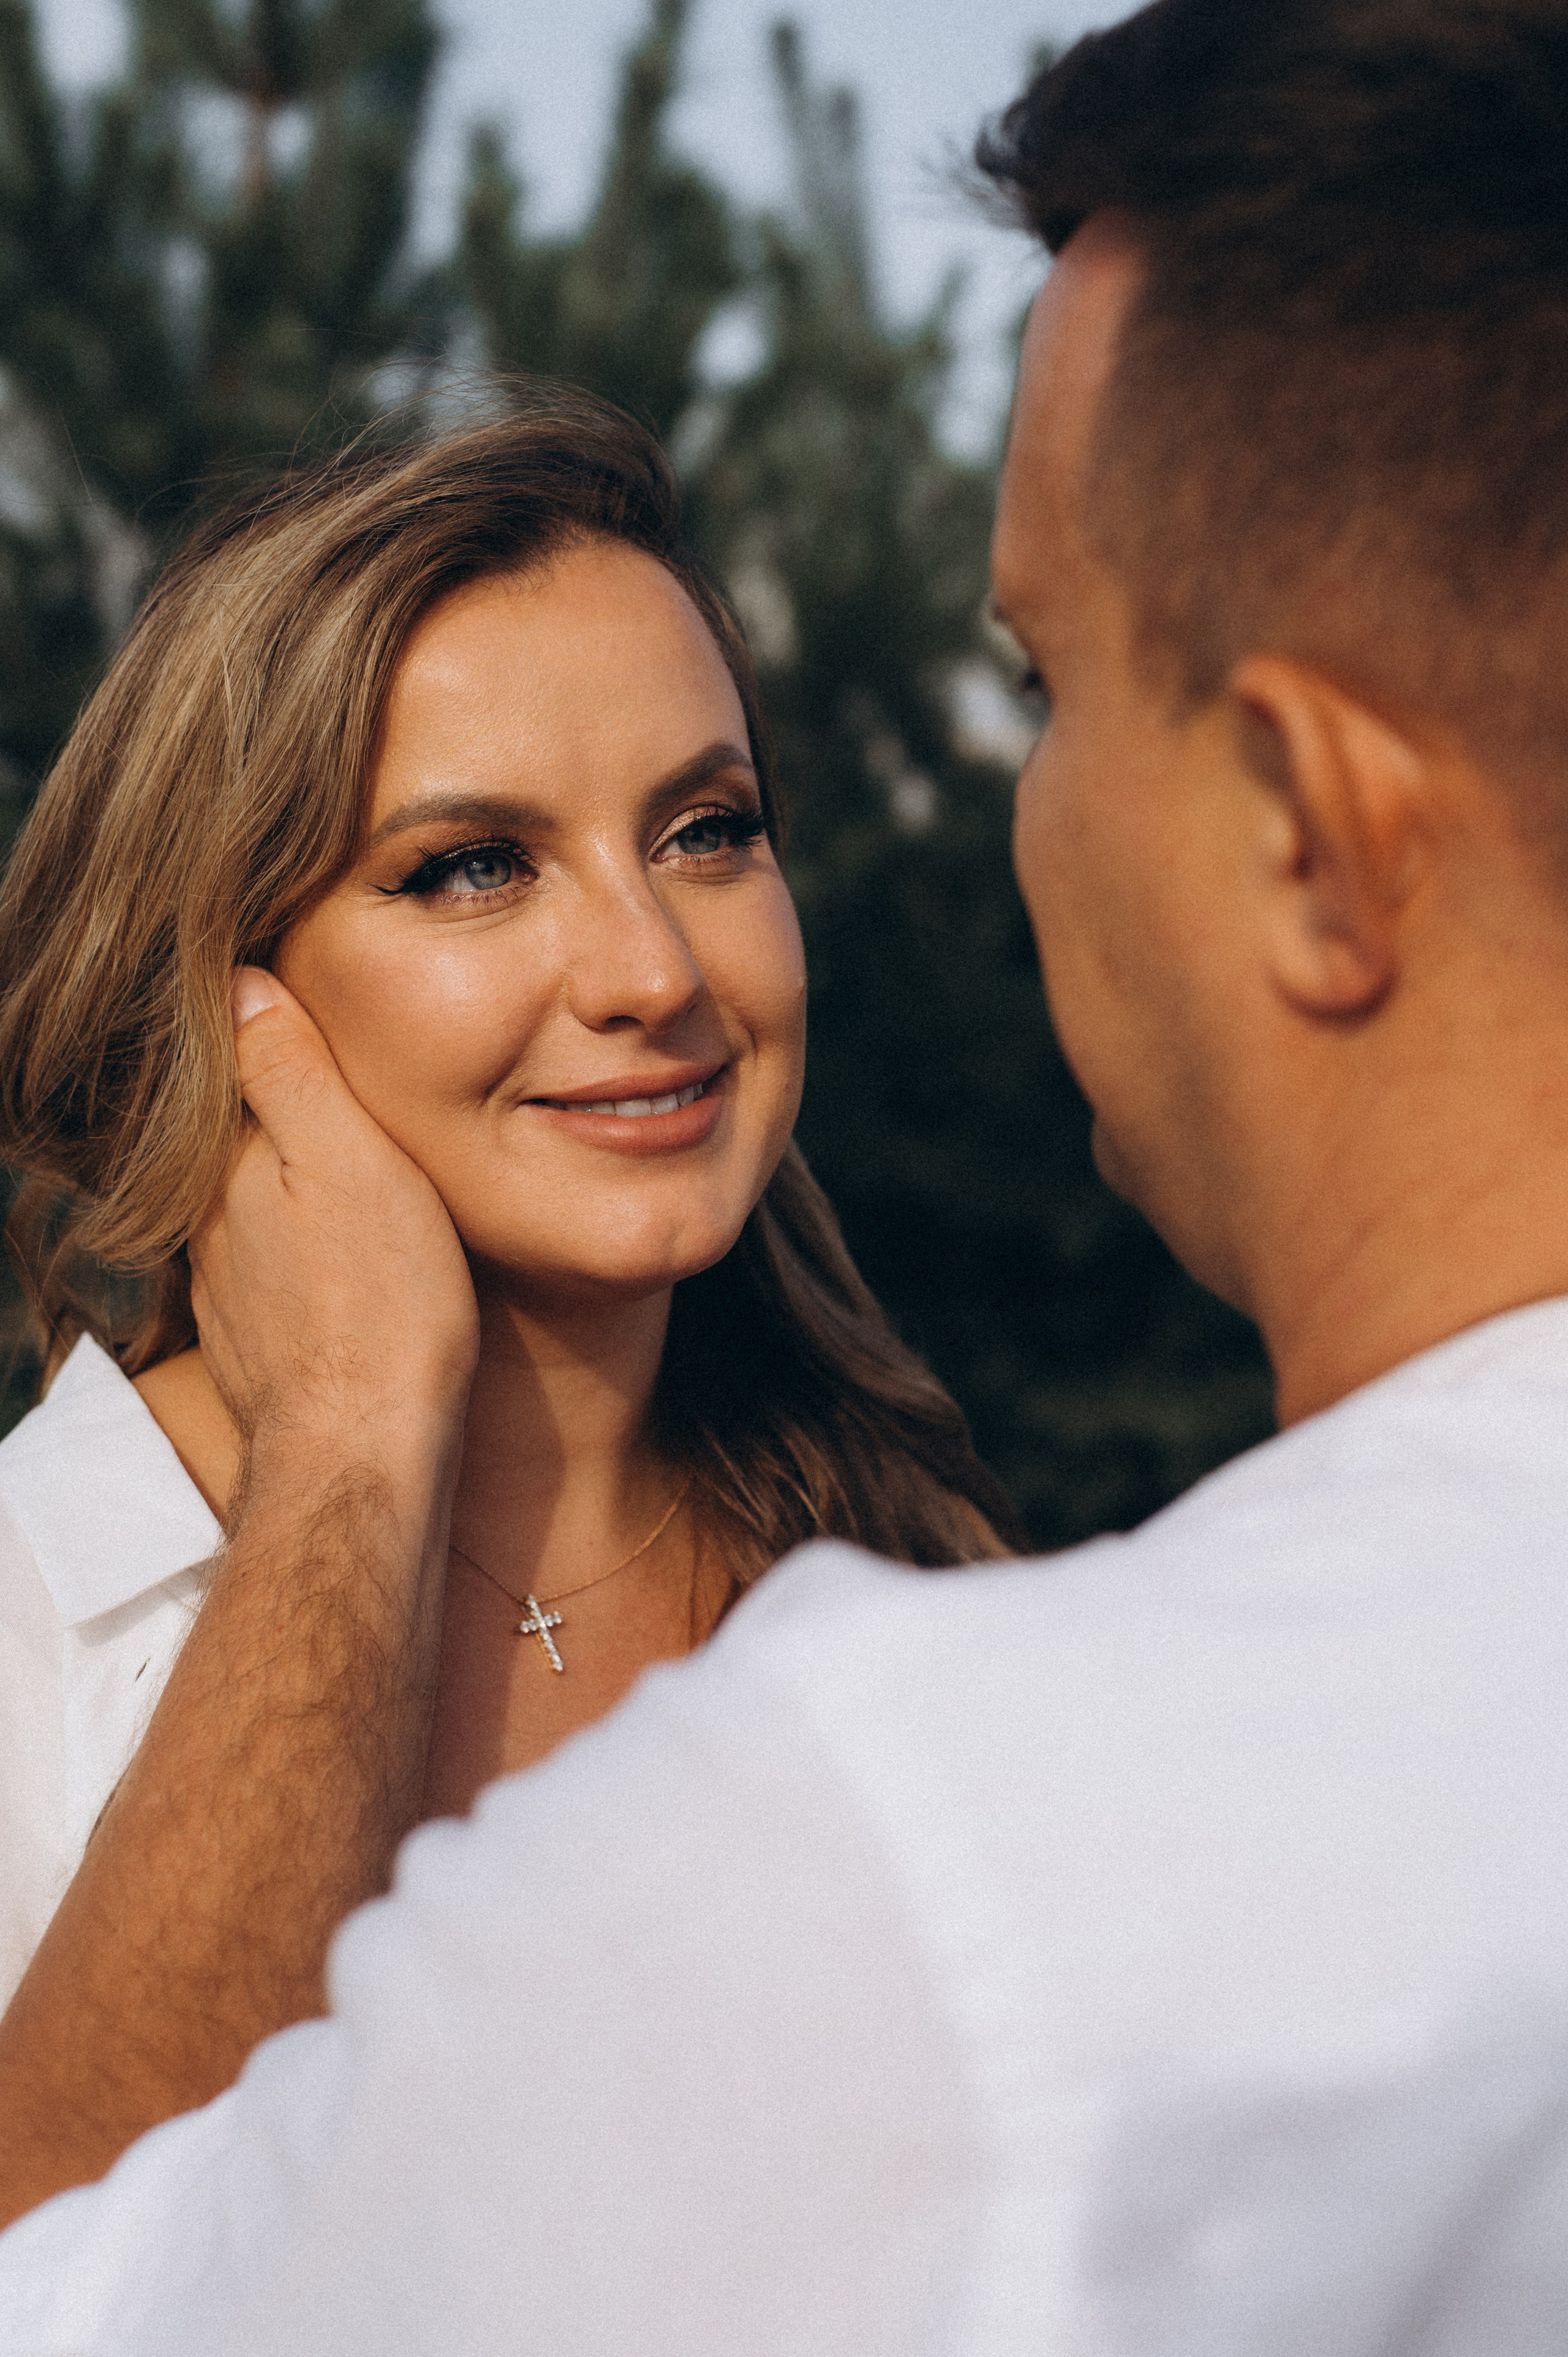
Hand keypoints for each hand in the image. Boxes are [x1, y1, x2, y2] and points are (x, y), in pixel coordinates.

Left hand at [190, 969, 479, 1483]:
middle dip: (282, 1113)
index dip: (269, 1038)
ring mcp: (226, 1289)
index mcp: (228, 1166)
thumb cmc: (380, 1301)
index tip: (312, 1008)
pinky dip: (299, 1247)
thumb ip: (290, 1072)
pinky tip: (339, 1251)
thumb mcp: (350, 1159)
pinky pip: (270, 1267)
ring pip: (253, 1207)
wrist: (365, 1453)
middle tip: (341, 1081)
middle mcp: (209, 1224)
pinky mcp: (256, 1342)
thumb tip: (240, 981)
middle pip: (239, 1142)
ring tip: (347, 1163)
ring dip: (289, 1184)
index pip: (230, 1074)